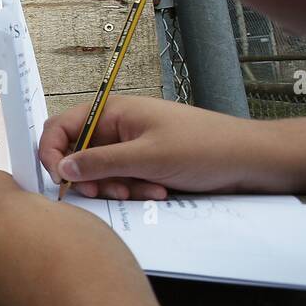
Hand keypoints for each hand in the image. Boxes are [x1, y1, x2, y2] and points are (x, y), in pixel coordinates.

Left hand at [0, 170, 148, 305]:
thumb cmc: (89, 260)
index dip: (18, 187)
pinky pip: (5, 277)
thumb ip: (44, 207)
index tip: (38, 196)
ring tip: (58, 264)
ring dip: (18, 251)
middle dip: (17, 222)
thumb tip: (39, 216)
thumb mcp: (73, 213)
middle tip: (54, 232)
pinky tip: (52, 286)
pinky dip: (22, 278)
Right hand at [40, 95, 269, 199]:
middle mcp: (119, 127)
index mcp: (114, 112)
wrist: (252, 162)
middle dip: (90, 177)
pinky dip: (134, 190)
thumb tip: (61, 167)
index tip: (59, 178)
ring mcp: (132, 147)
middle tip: (109, 193)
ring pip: (102, 172)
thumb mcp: (147, 157)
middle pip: (78, 153)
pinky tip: (157, 193)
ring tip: (145, 193)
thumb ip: (100, 163)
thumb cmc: (205, 148)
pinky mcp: (146, 166)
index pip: (61, 126)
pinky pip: (124, 181)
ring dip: (116, 187)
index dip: (52, 151)